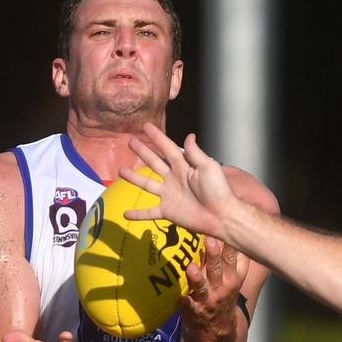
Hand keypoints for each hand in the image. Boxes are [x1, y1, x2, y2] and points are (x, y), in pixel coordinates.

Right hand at [119, 122, 237, 238]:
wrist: (221, 215)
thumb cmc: (218, 190)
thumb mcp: (208, 167)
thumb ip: (195, 153)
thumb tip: (189, 136)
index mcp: (183, 166)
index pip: (167, 148)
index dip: (157, 137)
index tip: (146, 126)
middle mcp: (173, 178)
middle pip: (154, 162)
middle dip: (143, 152)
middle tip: (130, 141)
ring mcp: (169, 195)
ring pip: (147, 184)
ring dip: (134, 178)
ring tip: (120, 170)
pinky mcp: (167, 211)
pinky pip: (149, 212)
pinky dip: (138, 214)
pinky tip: (125, 213)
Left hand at [180, 237, 246, 341]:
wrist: (217, 329)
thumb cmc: (223, 293)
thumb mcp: (234, 276)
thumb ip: (233, 255)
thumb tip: (232, 228)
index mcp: (233, 277)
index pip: (235, 258)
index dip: (232, 244)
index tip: (227, 227)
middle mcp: (222, 287)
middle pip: (218, 268)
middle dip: (214, 254)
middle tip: (210, 239)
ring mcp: (208, 299)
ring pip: (203, 287)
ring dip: (197, 277)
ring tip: (191, 267)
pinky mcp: (194, 310)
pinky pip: (188, 306)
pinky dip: (184, 302)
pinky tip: (180, 297)